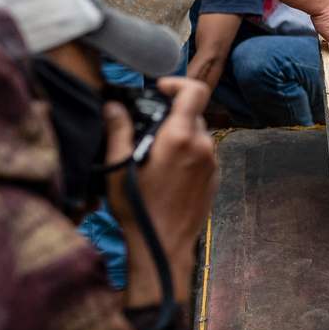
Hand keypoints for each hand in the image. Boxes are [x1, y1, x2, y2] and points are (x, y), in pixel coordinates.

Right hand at [104, 76, 217, 308]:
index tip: (159, 90)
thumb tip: (113, 106)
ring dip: (180, 134)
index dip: (177, 83)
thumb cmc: (139, 209)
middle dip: (172, 114)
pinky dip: (189, 152)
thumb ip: (118, 131)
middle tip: (149, 128)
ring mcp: (212, 162)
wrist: (163, 246)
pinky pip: (203, 153)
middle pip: (193, 112)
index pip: (194, 90)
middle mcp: (203, 145)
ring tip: (156, 154)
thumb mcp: (119, 168)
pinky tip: (168, 171)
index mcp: (181, 137)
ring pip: (199, 133)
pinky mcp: (215, 177)